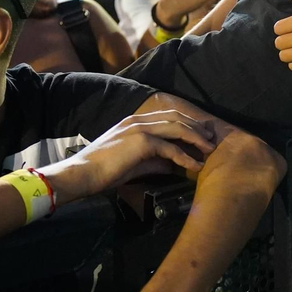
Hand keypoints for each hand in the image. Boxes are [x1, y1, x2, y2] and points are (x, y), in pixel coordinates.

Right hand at [42, 108, 216, 205]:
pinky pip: (170, 148)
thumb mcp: (133, 163)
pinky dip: (185, 157)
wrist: (81, 175)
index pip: (168, 116)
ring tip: (209, 149)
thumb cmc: (102, 171)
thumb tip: (172, 163)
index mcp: (134, 121)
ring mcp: (140, 128)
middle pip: (177, 118)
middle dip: (196, 127)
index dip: (187, 123)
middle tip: (211, 138)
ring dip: (196, 139)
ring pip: (177, 128)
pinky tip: (195, 166)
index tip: (201, 132)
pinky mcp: (141, 142)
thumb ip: (153, 160)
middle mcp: (138, 120)